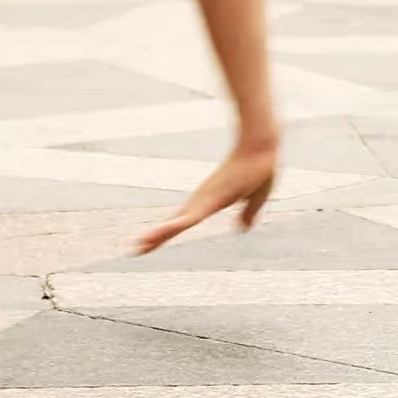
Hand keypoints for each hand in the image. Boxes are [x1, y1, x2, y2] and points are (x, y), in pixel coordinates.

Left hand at [134, 135, 276, 253]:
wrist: (262, 147)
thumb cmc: (260, 167)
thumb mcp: (257, 198)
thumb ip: (248, 213)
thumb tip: (242, 228)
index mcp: (211, 202)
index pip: (184, 221)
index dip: (168, 232)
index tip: (150, 243)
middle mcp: (203, 201)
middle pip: (175, 224)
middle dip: (155, 238)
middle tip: (134, 251)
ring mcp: (205, 200)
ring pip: (177, 223)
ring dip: (158, 235)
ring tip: (139, 246)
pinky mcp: (209, 199)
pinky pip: (188, 218)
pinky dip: (171, 227)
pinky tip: (156, 235)